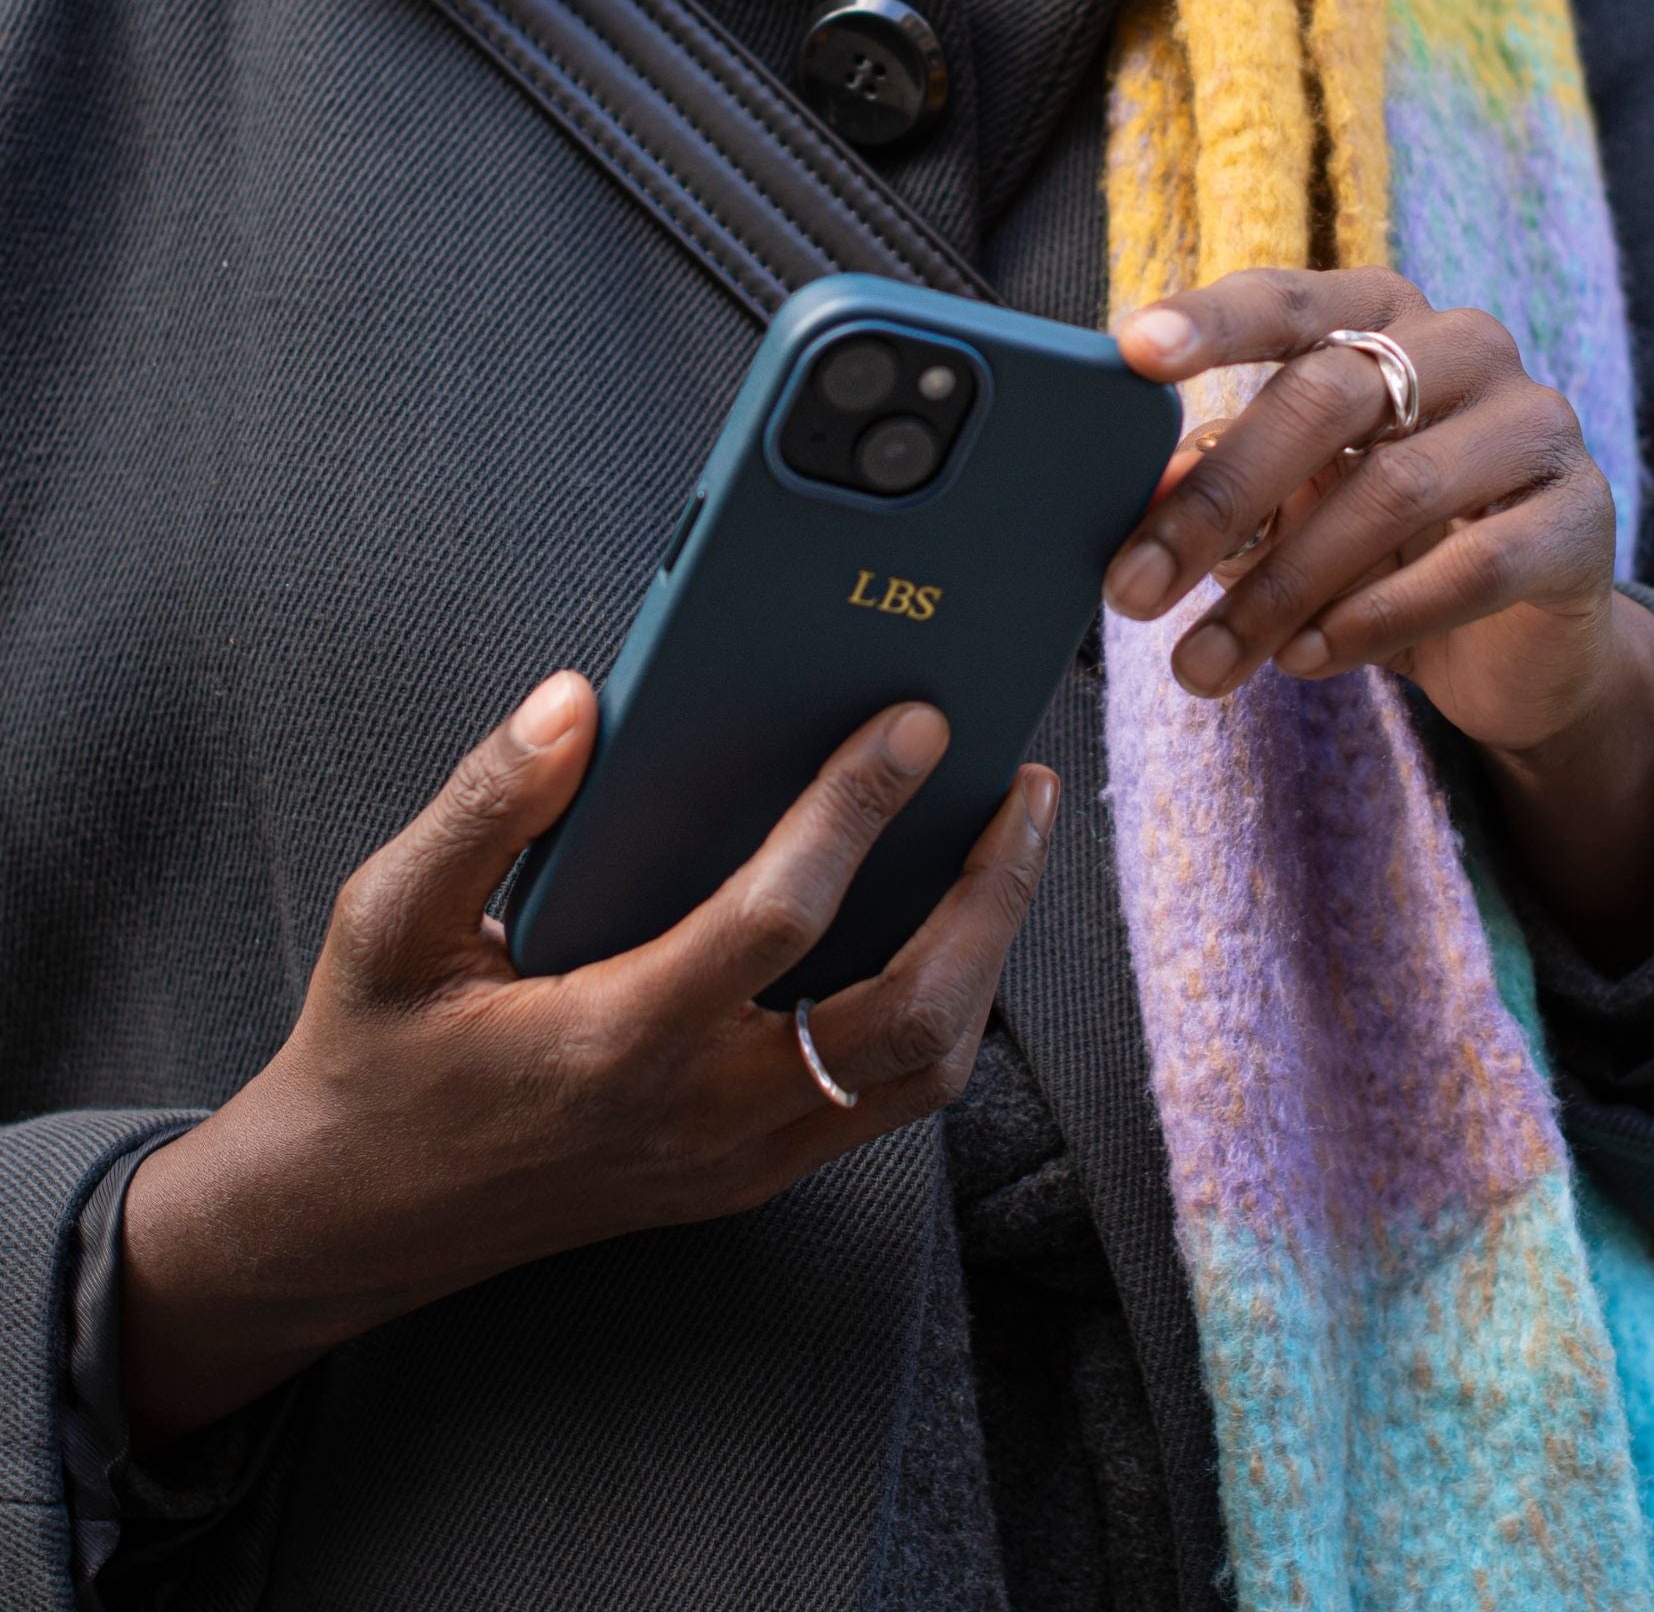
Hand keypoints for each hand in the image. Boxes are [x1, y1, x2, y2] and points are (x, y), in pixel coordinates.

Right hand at [121, 676, 1057, 1445]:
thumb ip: (482, 807)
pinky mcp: (749, 1176)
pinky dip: (942, 1008)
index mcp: (614, 1040)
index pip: (777, 917)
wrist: (353, 1225)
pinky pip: (888, 1098)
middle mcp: (701, 1114)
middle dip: (989, 894)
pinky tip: (942, 931)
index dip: (855, 808)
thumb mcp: (386, 920)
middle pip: (910, 1014)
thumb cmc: (376, 1059)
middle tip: (1024, 791)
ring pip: (924, 1070)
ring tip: (1005, 849)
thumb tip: (574, 703)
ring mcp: (738, 1160)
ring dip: (986, 956)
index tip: (914, 720)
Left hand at [1107, 264, 1653, 964]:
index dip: (1213, 321)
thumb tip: (1144, 498)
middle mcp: (1465, 347)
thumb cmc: (1376, 553)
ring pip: (1392, 490)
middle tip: (1130, 593)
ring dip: (1281, 588)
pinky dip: (1377, 618)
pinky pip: (1473, 565)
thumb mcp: (1287, 512)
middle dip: (1215, 504)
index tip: (1132, 350)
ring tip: (1204, 663)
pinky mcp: (1581, 517)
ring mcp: (1535, 424)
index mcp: (1382, 320)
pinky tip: (1307, 660)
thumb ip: (1223, 487)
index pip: (1290, 300)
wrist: (1516, 645)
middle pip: (1325, 399)